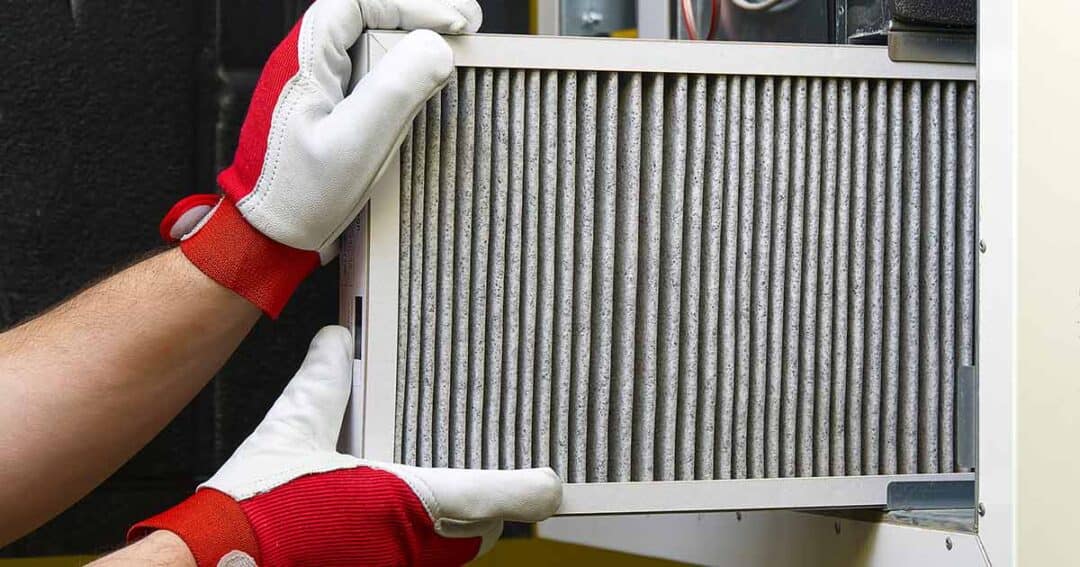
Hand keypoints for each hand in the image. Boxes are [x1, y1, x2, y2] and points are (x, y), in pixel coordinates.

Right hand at [128, 327, 561, 566]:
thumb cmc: (254, 514)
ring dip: (444, 531)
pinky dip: (410, 549)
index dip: (530, 490)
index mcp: (407, 502)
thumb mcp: (291, 432)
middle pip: (476, 533)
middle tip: (480, 483)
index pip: (493, 497)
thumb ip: (324, 384)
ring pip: (446, 557)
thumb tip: (337, 342)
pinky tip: (374, 526)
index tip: (552, 483)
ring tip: (418, 499)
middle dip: (482, 510)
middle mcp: (410, 549)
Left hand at [160, 0, 481, 317]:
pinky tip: (425, 89)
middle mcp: (310, 60)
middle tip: (468, 31)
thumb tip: (437, 48)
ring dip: (415, 43)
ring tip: (453, 55)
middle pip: (372, 14)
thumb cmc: (296, 197)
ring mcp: (321, 83)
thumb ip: (396, 91)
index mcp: (307, 55)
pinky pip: (372, 74)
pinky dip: (404, 73)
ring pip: (374, 41)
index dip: (417, 2)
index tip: (461, 19)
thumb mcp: (354, 145)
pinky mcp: (332, 107)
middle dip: (422, 16)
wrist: (266, 237)